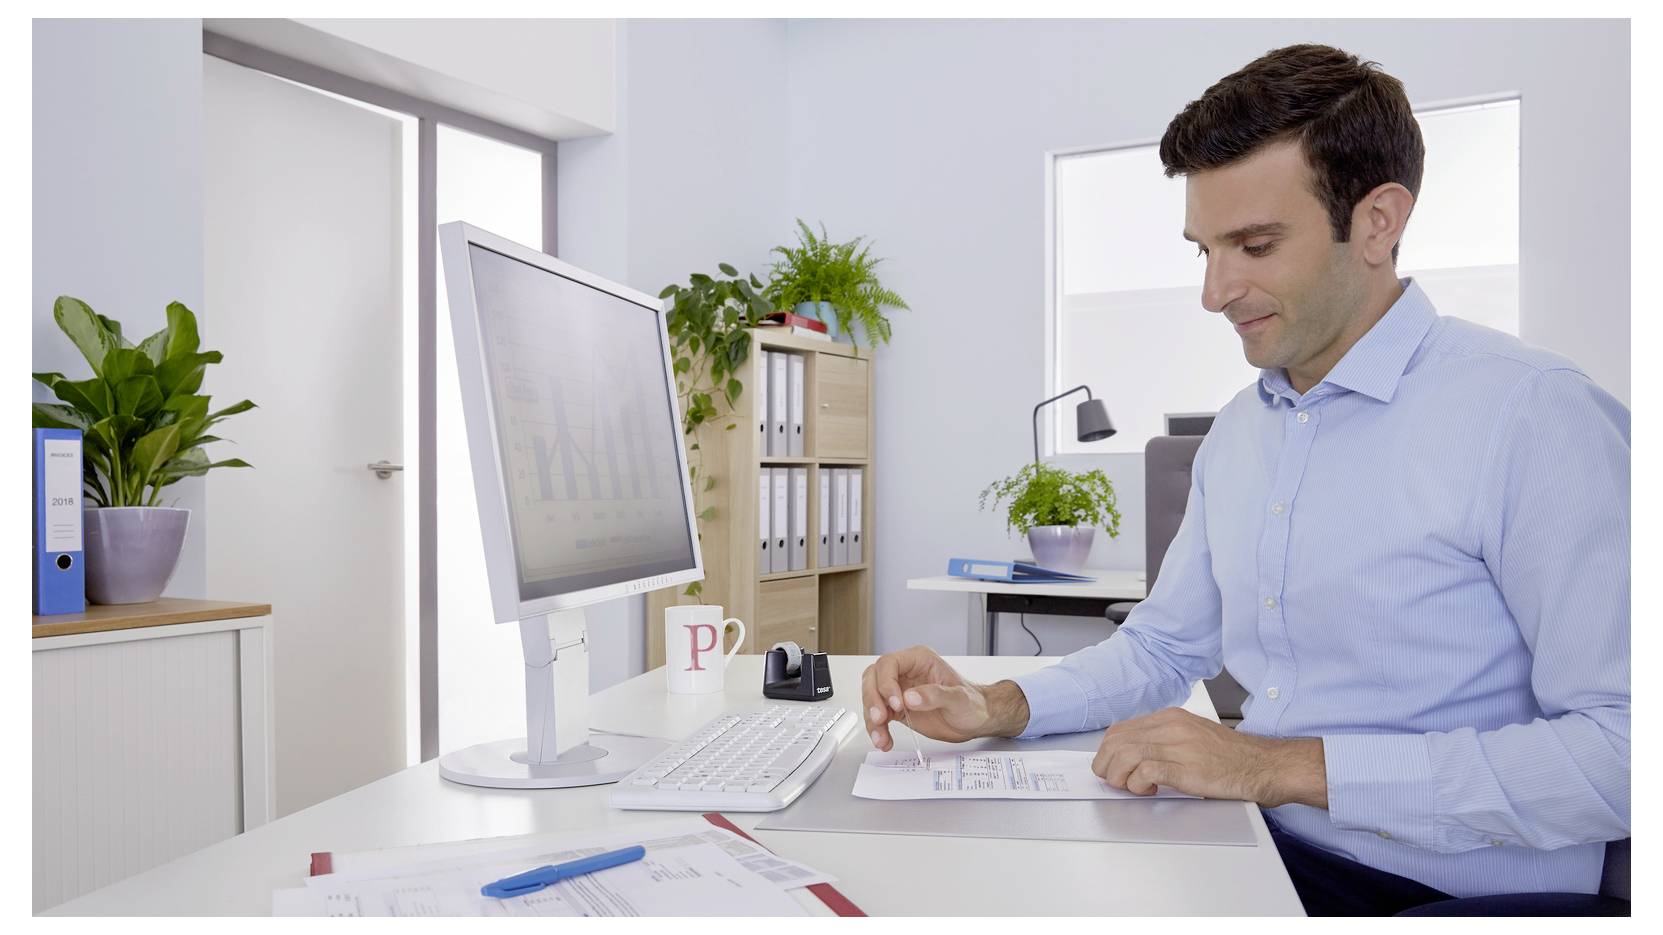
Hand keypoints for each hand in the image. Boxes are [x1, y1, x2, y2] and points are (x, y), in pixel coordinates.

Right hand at [860, 645, 1028, 750]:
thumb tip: (910, 697)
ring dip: (872, 719)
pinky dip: (877, 730)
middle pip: (873, 679)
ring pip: (872, 698)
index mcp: (919, 660)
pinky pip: (879, 717)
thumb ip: (936, 695)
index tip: (897, 704)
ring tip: (881, 737)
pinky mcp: (897, 709)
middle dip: (873, 699)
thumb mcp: (959, 699)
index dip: (887, 683)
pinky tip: (884, 741)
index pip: (890, 664)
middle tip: (880, 718)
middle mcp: (905, 673)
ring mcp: (899, 691)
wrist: (975, 721)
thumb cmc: (972, 704)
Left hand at [1090, 707, 1327, 807]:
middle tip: (1117, 781)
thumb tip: (1133, 755)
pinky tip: (1149, 790)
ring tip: (1133, 787)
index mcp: (1170, 717)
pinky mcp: (1185, 767)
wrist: (1264, 765)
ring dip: (1120, 776)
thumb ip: (1163, 740)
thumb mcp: (1192, 736)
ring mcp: (1178, 745)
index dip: (1108, 752)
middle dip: (1106, 765)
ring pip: (1125, 754)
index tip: (1112, 767)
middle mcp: (1170, 726)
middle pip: (1116, 741)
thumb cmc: (1232, 757)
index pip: (1120, 729)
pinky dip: (1137, 784)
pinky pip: (1144, 771)